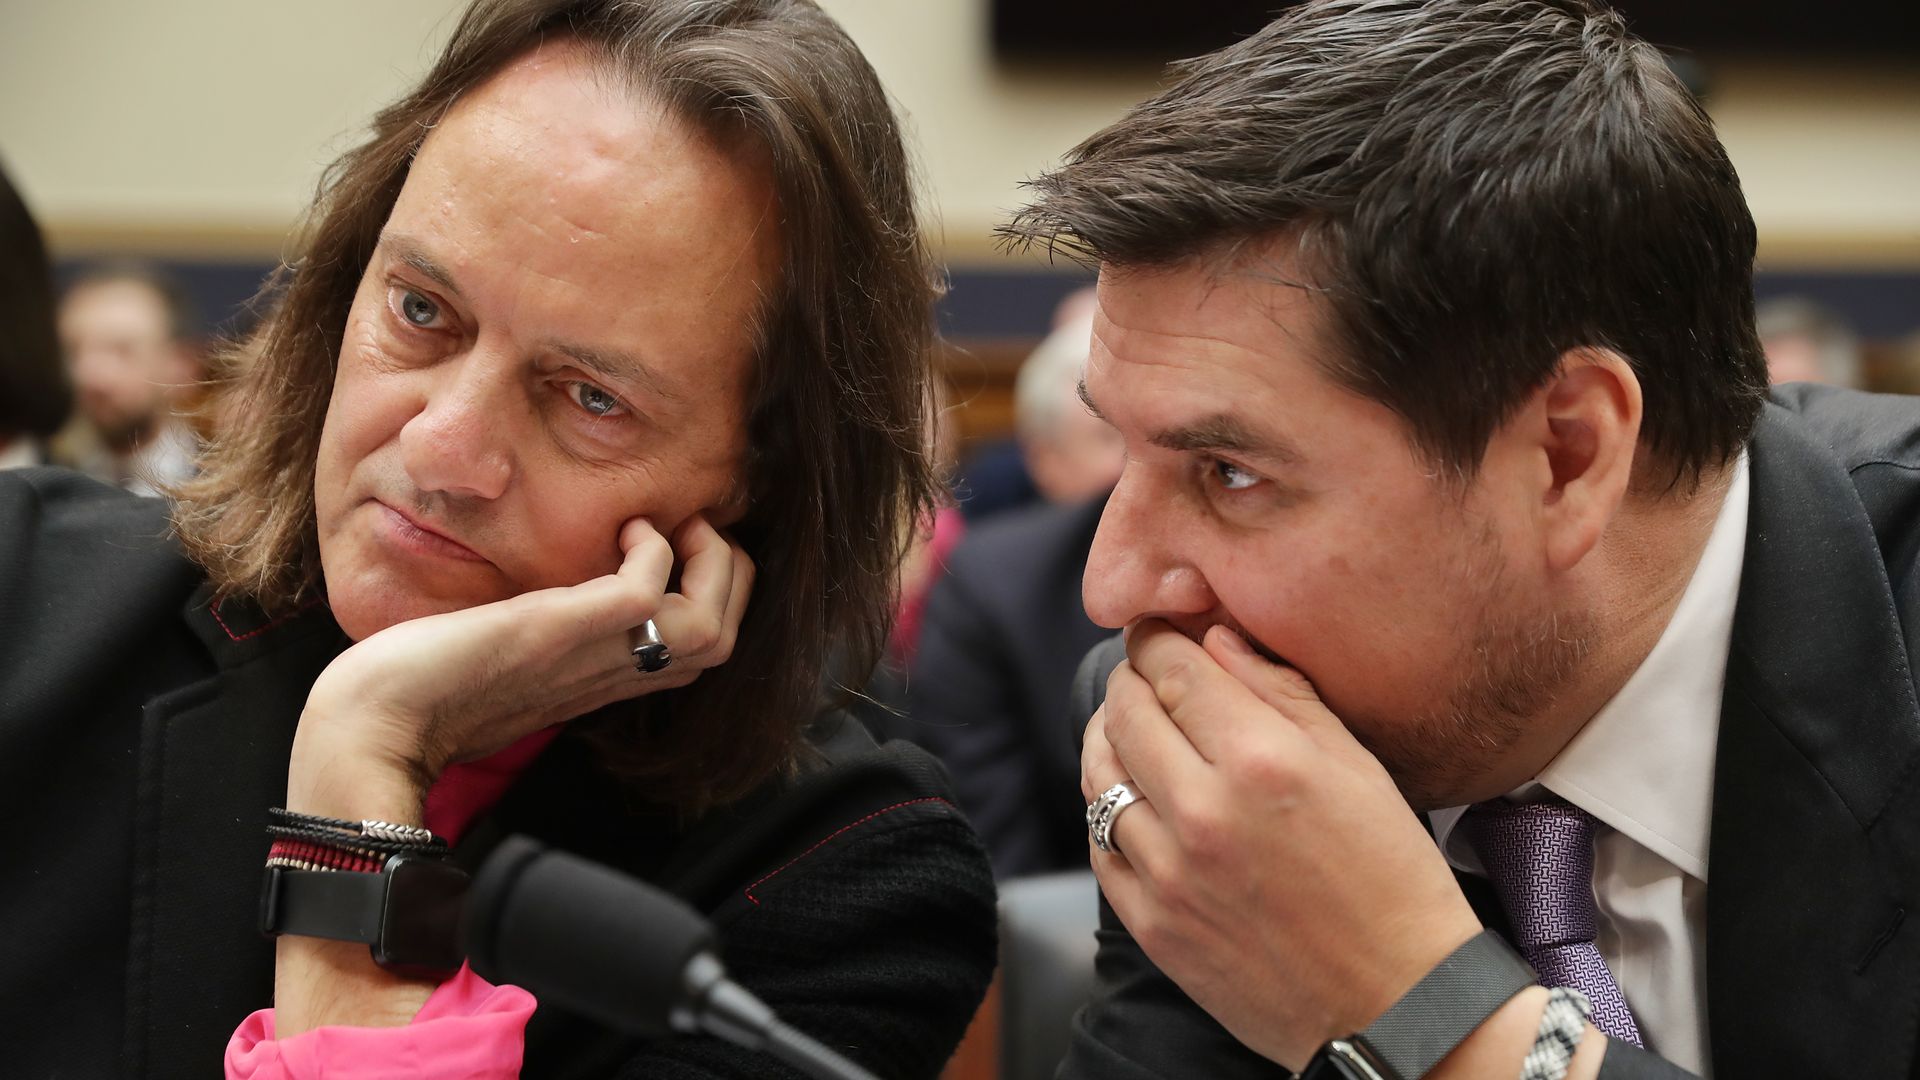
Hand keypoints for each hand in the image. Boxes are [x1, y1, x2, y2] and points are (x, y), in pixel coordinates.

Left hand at [272, 513, 750, 1037]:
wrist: (370, 727)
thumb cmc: (419, 691)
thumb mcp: (503, 653)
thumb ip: (541, 634)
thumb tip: (547, 599)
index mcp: (601, 678)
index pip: (704, 647)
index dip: (714, 591)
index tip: (674, 546)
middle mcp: (610, 671)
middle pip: (725, 637)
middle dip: (729, 572)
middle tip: (686, 531)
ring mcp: (591, 654)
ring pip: (713, 628)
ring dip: (710, 563)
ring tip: (668, 529)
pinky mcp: (559, 631)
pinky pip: (648, 590)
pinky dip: (654, 548)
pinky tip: (622, 531)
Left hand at [1082, 620, 1480, 1068]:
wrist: (1397, 1002)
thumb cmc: (1391, 877)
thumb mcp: (1356, 766)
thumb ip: (1282, 692)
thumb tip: (1217, 639)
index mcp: (1261, 760)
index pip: (1171, 668)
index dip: (1156, 637)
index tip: (1156, 631)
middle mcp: (1204, 811)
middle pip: (1124, 712)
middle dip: (1130, 681)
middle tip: (1146, 676)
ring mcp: (1169, 872)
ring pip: (1098, 774)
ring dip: (1110, 741)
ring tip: (1133, 732)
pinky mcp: (1152, 923)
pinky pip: (1099, 844)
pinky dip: (1108, 810)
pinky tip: (1135, 801)